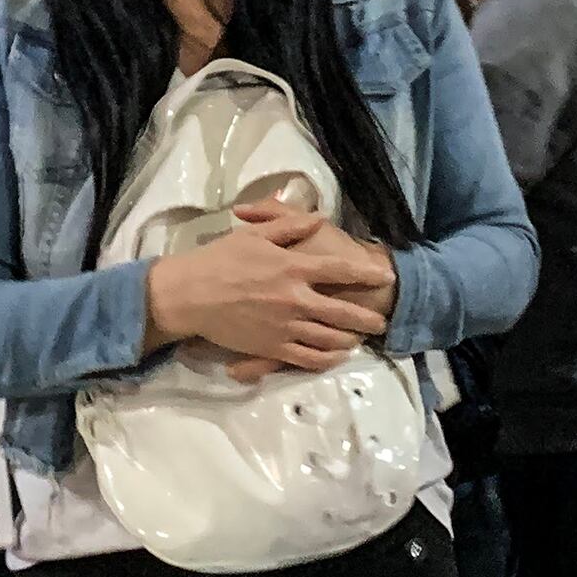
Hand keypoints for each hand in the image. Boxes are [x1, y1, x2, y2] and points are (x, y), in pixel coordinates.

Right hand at [145, 211, 390, 376]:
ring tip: (361, 339)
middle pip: (342, 311)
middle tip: (381, 319)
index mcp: (292, 267)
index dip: (366, 273)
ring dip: (350, 339)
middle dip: (366, 317)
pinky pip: (308, 358)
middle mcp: (295, 298)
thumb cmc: (220, 259)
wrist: (190, 295)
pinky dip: (327, 359)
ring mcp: (285, 326)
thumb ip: (289, 224)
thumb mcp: (255, 234)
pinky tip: (336, 357)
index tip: (385, 275)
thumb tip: (318, 217)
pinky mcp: (272, 347)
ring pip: (329, 338)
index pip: (339, 270)